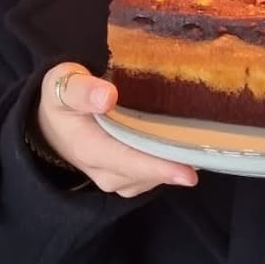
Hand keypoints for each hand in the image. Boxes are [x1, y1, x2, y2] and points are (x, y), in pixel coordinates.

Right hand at [37, 63, 198, 196]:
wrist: (52, 123)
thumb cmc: (61, 99)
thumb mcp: (62, 85)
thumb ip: (81, 90)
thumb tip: (106, 96)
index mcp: (89, 148)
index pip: (129, 162)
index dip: (160, 167)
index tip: (189, 171)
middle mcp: (106, 172)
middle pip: (149, 172)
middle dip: (178, 162)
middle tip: (212, 147)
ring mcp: (119, 178)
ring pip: (156, 175)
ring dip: (176, 161)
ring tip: (201, 139)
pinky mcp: (129, 177)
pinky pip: (155, 173)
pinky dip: (170, 161)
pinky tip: (185, 142)